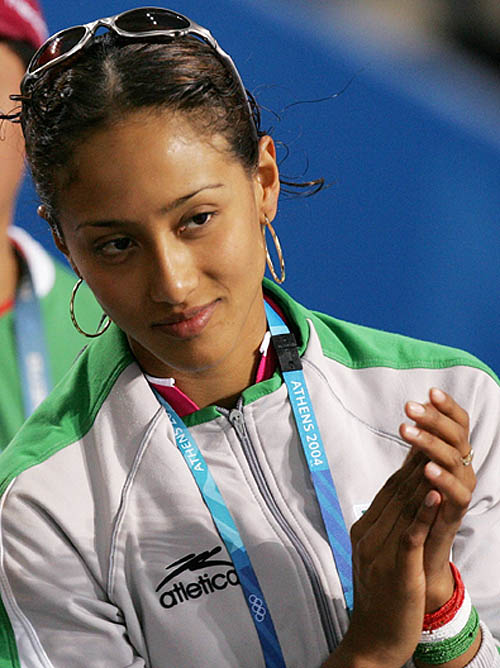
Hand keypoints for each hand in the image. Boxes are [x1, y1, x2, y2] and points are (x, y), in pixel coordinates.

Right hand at [335, 453, 440, 667]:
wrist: (372, 640)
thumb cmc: (379, 598)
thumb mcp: (376, 555)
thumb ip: (384, 526)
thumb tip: (400, 499)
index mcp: (365, 530)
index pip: (389, 489)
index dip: (408, 463)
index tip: (423, 439)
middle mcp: (369, 536)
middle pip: (397, 492)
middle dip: (416, 462)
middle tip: (431, 433)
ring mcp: (380, 552)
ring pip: (403, 508)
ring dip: (421, 479)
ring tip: (435, 452)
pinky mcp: (395, 571)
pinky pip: (410, 536)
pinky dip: (423, 514)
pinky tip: (434, 495)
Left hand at [399, 388, 475, 611]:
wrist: (422, 558)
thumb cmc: (419, 510)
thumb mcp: (418, 472)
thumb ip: (420, 448)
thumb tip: (414, 414)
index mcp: (452, 457)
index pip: (457, 425)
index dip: (447, 408)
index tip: (429, 391)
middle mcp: (462, 471)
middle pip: (457, 437)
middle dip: (434, 419)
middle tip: (409, 407)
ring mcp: (460, 493)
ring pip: (455, 461)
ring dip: (431, 443)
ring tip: (406, 431)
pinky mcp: (455, 516)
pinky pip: (457, 495)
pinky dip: (443, 480)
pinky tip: (426, 469)